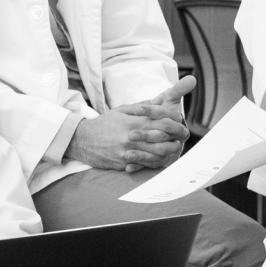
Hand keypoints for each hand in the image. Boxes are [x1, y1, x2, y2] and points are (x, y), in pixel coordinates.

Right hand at [64, 77, 191, 171]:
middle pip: (161, 138)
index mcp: (132, 122)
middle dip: (175, 137)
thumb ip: (140, 107)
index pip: (159, 121)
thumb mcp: (120, 110)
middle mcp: (132, 137)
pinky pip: (145, 164)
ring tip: (174, 148)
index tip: (181, 124)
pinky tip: (162, 158)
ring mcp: (128, 152)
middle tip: (183, 137)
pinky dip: (156, 162)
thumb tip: (157, 102)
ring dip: (169, 151)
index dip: (174, 123)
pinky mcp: (124, 163)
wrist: (82, 140)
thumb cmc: (103, 124)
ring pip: (156, 153)